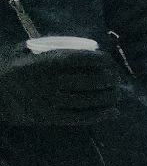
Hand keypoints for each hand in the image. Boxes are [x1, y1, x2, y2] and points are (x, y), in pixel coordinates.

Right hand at [0, 46, 127, 126]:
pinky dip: (100, 115)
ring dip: (109, 97)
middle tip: (117, 80)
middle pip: (92, 80)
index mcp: (45, 62)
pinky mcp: (49, 117)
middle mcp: (50, 81)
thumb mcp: (24, 50)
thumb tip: (82, 47)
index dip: (101, 60)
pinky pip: (80, 117)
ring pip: (90, 99)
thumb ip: (49, 47)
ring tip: (117, 94)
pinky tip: (113, 112)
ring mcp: (50, 101)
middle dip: (110, 79)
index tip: (110, 61)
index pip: (82, 58)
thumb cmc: (11, 69)